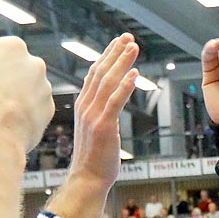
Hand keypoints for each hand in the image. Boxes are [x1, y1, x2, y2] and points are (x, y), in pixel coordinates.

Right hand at [66, 32, 140, 200]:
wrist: (87, 180)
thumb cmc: (94, 159)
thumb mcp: (95, 130)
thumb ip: (100, 114)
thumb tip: (109, 107)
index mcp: (83, 105)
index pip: (95, 73)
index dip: (107, 56)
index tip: (119, 42)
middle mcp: (85, 106)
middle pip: (101, 72)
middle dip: (116, 52)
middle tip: (129, 37)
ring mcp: (93, 115)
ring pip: (108, 82)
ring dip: (122, 62)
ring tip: (133, 47)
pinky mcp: (103, 126)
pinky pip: (115, 101)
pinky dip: (125, 86)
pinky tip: (135, 73)